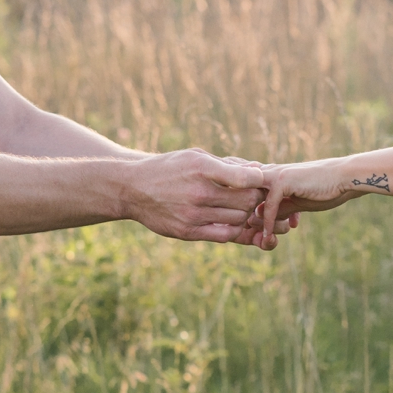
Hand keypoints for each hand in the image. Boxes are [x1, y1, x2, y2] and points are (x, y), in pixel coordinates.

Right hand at [122, 148, 288, 245]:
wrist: (133, 188)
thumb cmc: (170, 168)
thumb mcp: (195, 156)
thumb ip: (227, 164)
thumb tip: (258, 169)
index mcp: (202, 168)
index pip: (246, 178)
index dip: (259, 180)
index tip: (256, 179)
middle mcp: (199, 192)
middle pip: (248, 201)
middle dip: (255, 197)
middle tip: (251, 194)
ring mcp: (193, 215)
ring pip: (239, 219)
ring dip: (244, 214)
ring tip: (238, 206)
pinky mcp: (188, 232)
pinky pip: (225, 235)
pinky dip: (233, 228)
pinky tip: (227, 219)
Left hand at [253, 159, 358, 239]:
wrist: (345, 178)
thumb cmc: (326, 188)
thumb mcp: (298, 202)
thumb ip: (281, 207)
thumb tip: (262, 216)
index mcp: (274, 174)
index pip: (250, 192)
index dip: (249, 211)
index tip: (253, 230)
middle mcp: (271, 171)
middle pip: (247, 195)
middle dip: (246, 216)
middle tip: (249, 236)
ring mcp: (276, 174)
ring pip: (254, 199)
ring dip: (254, 220)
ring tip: (255, 239)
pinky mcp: (283, 180)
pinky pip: (270, 204)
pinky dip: (268, 221)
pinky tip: (268, 235)